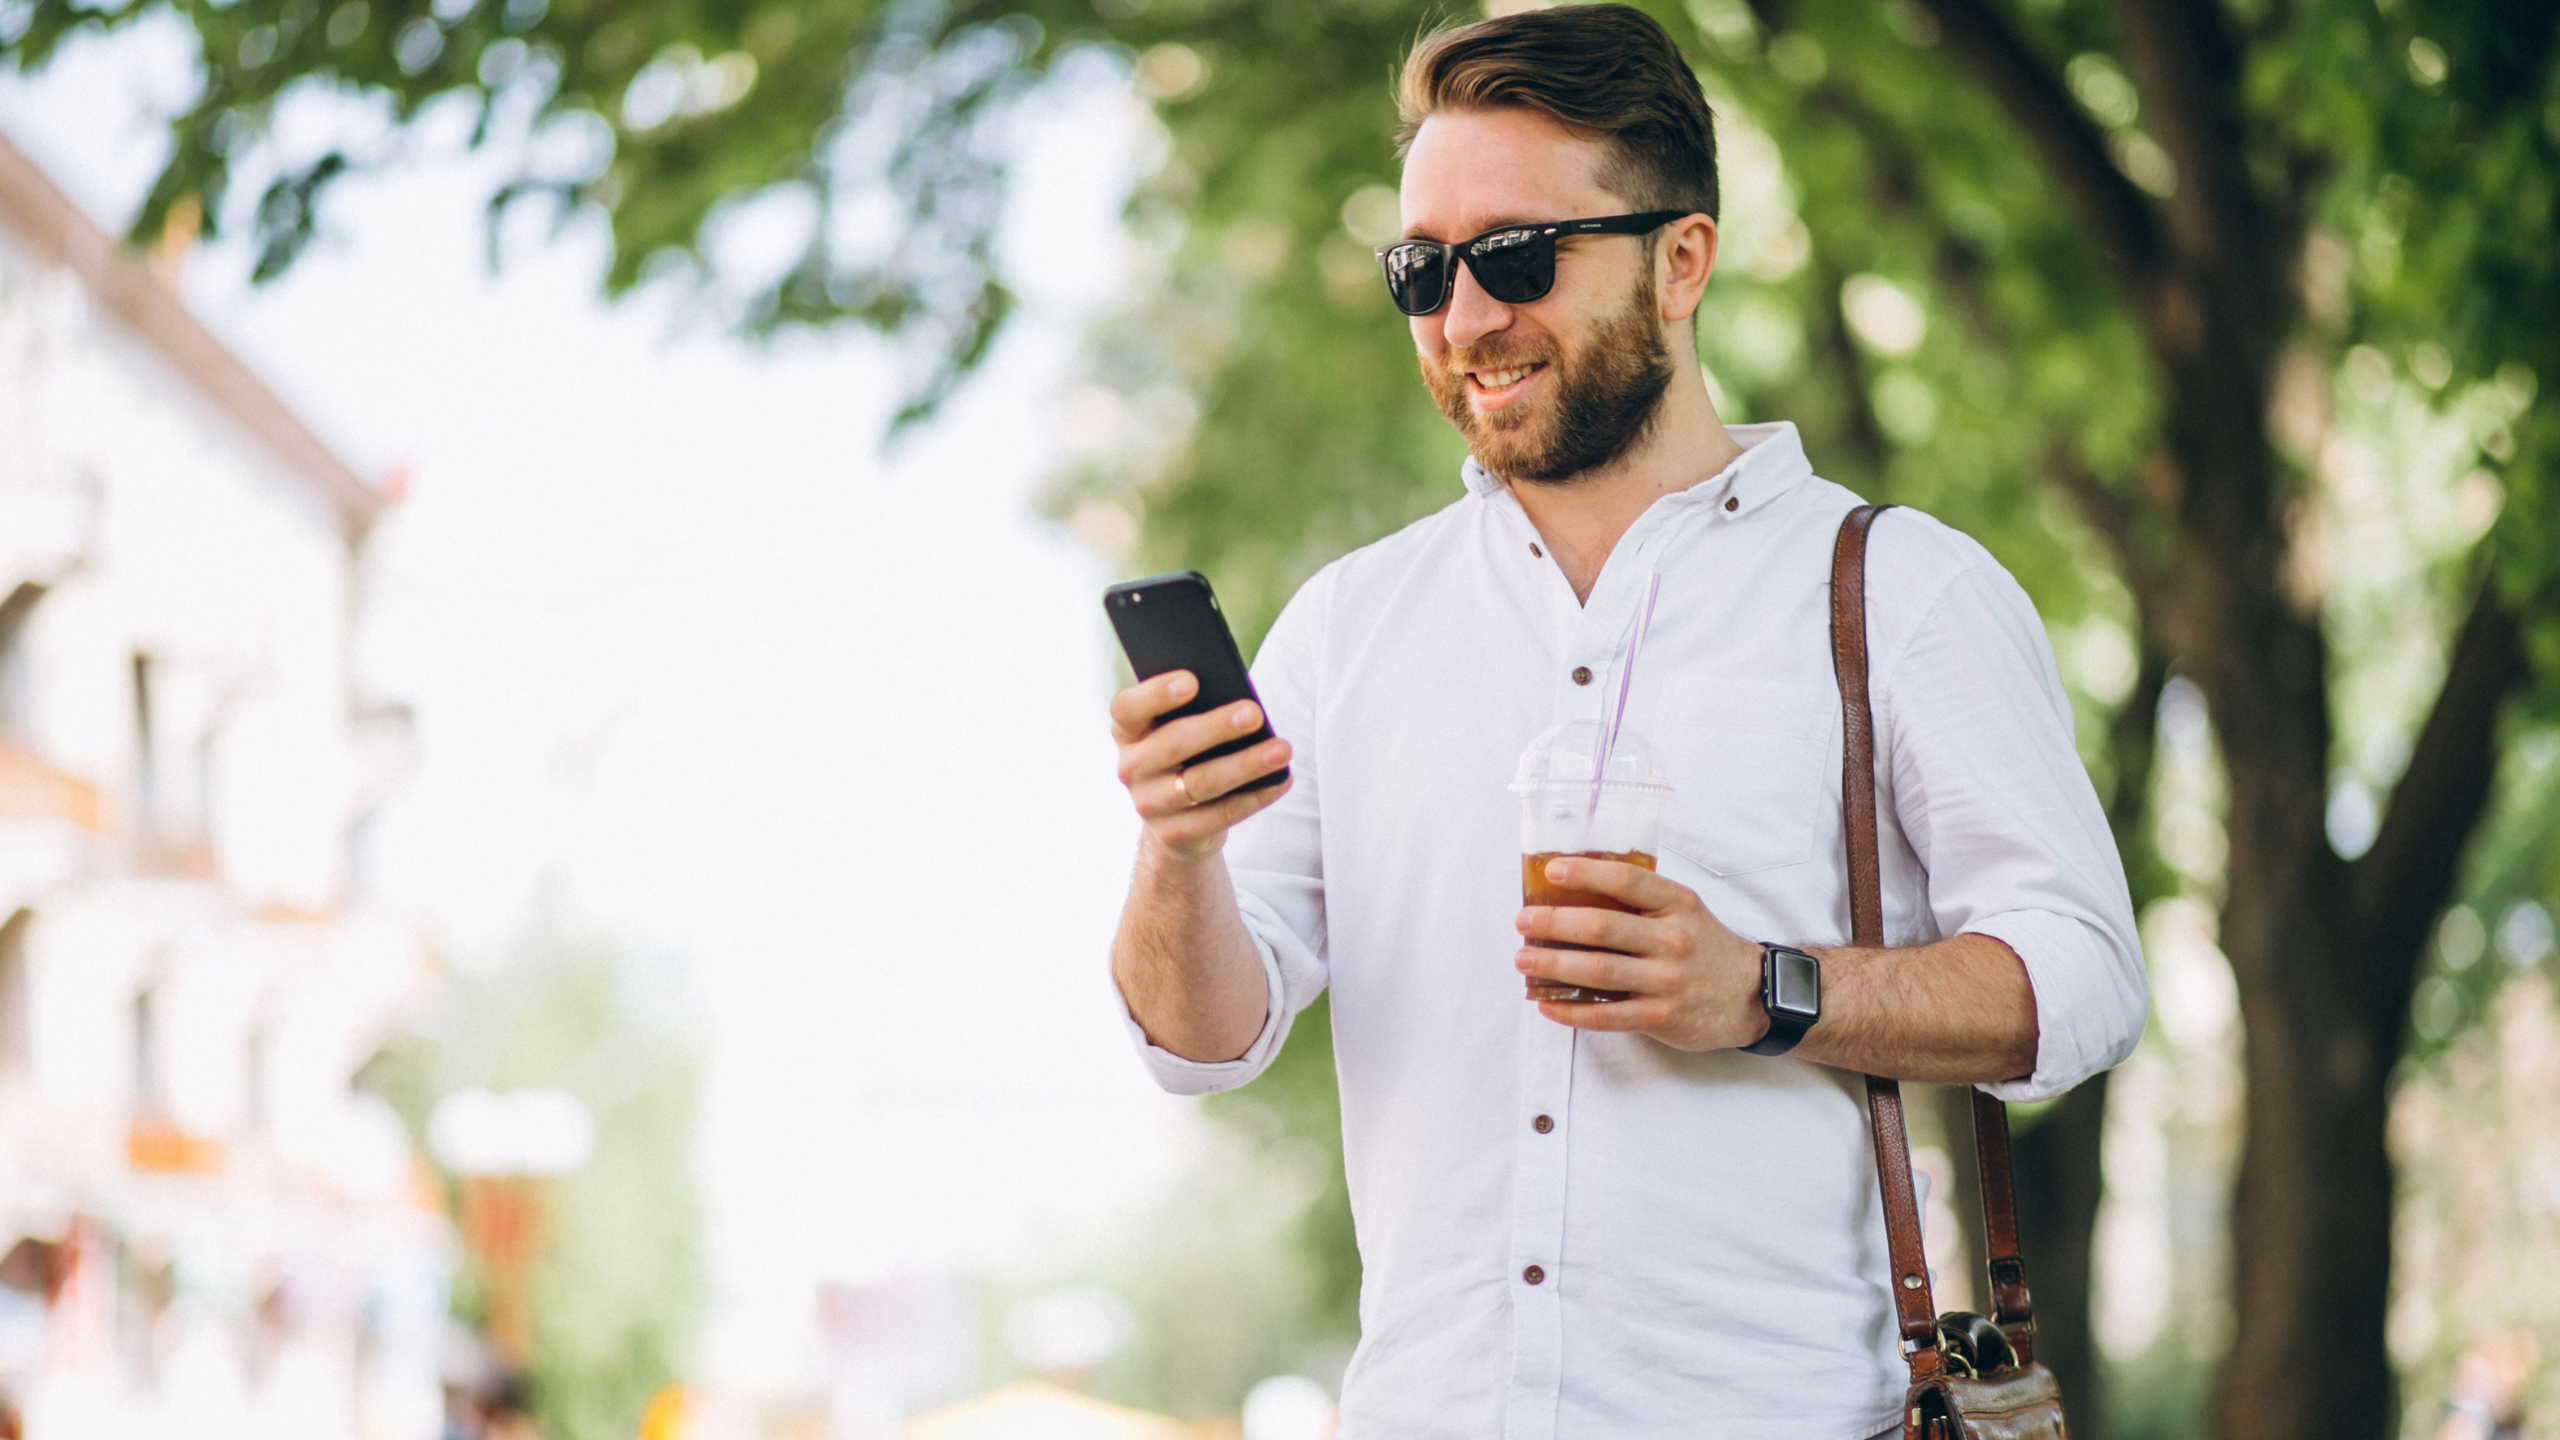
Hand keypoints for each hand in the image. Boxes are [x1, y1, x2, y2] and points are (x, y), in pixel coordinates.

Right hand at [1110, 670, 1293, 861]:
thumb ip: (1197, 710)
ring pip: (1201, 784)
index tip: (1192, 680)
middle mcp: (1131, 768)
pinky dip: (1254, 797)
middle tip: (1254, 712)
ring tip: (1282, 750)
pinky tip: (1280, 780)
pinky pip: (1220, 815)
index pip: (1128, 708)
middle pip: (1172, 745)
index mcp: (1127, 731)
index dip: (1156, 694)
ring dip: (1245, 766)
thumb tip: (1240, 701)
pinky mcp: (1174, 834)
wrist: (1175, 819)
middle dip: (1215, 728)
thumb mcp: (1180, 728)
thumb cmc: (1187, 753)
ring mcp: (1149, 805)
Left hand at [1515, 858, 1767, 1050]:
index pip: (1626, 880)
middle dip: (1554, 923)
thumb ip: (1642, 902)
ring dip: (1554, 965)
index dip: (1586, 873)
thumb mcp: (1684, 911)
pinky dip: (1573, 1011)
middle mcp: (1672, 939)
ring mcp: (1667, 980)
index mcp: (1676, 904)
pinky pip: (1608, 1015)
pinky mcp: (1662, 1016)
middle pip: (1602, 927)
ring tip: (1523, 960)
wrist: (1752, 996)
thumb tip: (1575, 893)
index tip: (1551, 871)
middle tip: (1522, 922)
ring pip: (1600, 971)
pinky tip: (1548, 1006)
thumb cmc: (1705, 948)